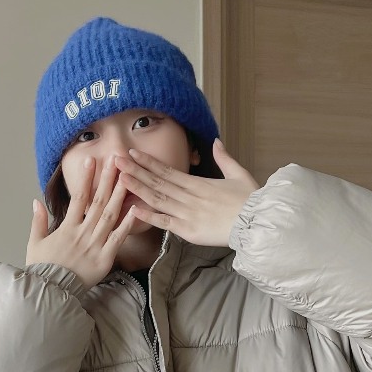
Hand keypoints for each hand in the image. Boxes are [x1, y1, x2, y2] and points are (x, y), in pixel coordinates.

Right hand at [27, 155, 140, 289]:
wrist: (51, 291)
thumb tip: (36, 201)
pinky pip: (118, 238)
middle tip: (116, 161)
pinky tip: (135, 209)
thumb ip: (38, 221)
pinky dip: (127, 224)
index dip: (86, 178)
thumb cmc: (43, 269)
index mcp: (67, 227)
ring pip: (110, 215)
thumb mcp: (35, 243)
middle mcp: (83, 232)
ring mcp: (95, 244)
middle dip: (107, 180)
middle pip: (98, 201)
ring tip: (128, 178)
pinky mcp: (105, 258)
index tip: (91, 161)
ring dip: (119, 195)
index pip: (78, 197)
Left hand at [114, 139, 259, 246]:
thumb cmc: (250, 200)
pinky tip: (133, 209)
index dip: (148, 162)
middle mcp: (189, 195)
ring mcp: (187, 213)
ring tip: (119, 178)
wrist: (257, 222)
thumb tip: (216, 141)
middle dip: (135, 170)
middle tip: (115, 159)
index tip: (132, 153)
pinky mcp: (188, 230)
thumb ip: (224, 158)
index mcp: (199, 183)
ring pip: (157, 198)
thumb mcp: (239, 174)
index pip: (168, 170)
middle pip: (157, 181)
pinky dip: (149, 215)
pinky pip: (165, 222)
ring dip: (137, 187)